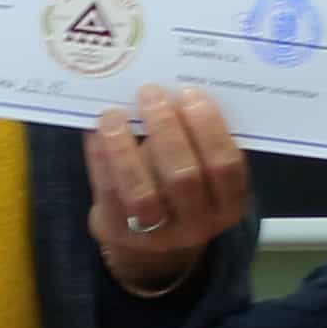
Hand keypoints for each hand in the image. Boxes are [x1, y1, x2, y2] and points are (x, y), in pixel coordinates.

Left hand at [86, 84, 252, 292]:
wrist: (147, 238)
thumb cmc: (179, 185)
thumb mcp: (200, 167)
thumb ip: (194, 136)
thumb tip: (168, 90)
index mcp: (228, 202)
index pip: (225, 165)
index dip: (208, 127)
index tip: (190, 93)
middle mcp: (198, 224)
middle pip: (184, 176)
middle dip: (166, 129)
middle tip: (150, 93)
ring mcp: (158, 234)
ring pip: (142, 193)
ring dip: (125, 148)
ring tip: (115, 115)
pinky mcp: (121, 232)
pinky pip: (110, 193)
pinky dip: (102, 159)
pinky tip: (98, 132)